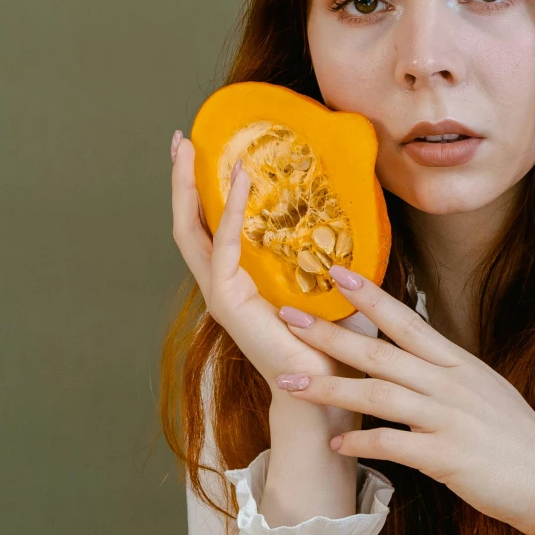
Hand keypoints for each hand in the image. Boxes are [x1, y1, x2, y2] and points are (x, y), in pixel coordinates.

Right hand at [168, 128, 378, 384]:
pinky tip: (238, 180)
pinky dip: (229, 210)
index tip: (203, 153)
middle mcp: (223, 285)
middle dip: (181, 181)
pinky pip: (225, 246)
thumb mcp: (335, 286)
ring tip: (187, 149)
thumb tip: (355, 210)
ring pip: (191, 231)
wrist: (329, 394)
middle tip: (179, 140)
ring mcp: (221, 294)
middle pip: (188, 224)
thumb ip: (333, 253)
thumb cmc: (337, 347)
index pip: (210, 229)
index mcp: (240, 282)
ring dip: (188, 187)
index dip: (202, 192)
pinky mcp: (229, 302)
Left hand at [269, 264, 534, 534]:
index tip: (335, 271)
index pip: (407, 320)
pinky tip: (337, 444)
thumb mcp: (484, 393)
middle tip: (287, 317)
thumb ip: (446, 377)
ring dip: (331, 388)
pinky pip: (394, 445)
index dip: (369, 295)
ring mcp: (449, 419)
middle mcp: (451, 384)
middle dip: (330, 334)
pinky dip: (362, 442)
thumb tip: (412, 362)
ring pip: (379, 394)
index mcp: (458, 365)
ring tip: (290, 384)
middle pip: (381, 352)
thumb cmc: (519, 442)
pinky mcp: (448, 457)